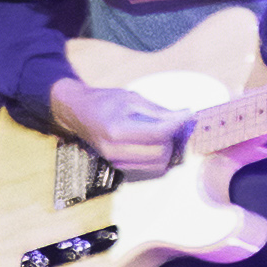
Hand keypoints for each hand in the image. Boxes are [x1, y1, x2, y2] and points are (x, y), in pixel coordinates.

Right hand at [49, 74, 187, 178]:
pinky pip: (149, 168)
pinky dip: (159, 157)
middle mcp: (115, 150)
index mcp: (116, 129)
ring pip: (157, 165)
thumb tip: (185, 115)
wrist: (80, 114)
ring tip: (165, 133)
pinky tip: (156, 143)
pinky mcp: (119, 167)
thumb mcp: (131, 98)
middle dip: (172, 139)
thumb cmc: (105, 102)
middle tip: (173, 123)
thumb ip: (159, 110)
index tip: (186, 114)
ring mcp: (116, 162)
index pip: (157, 134)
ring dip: (168, 150)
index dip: (176, 124)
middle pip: (160, 153)